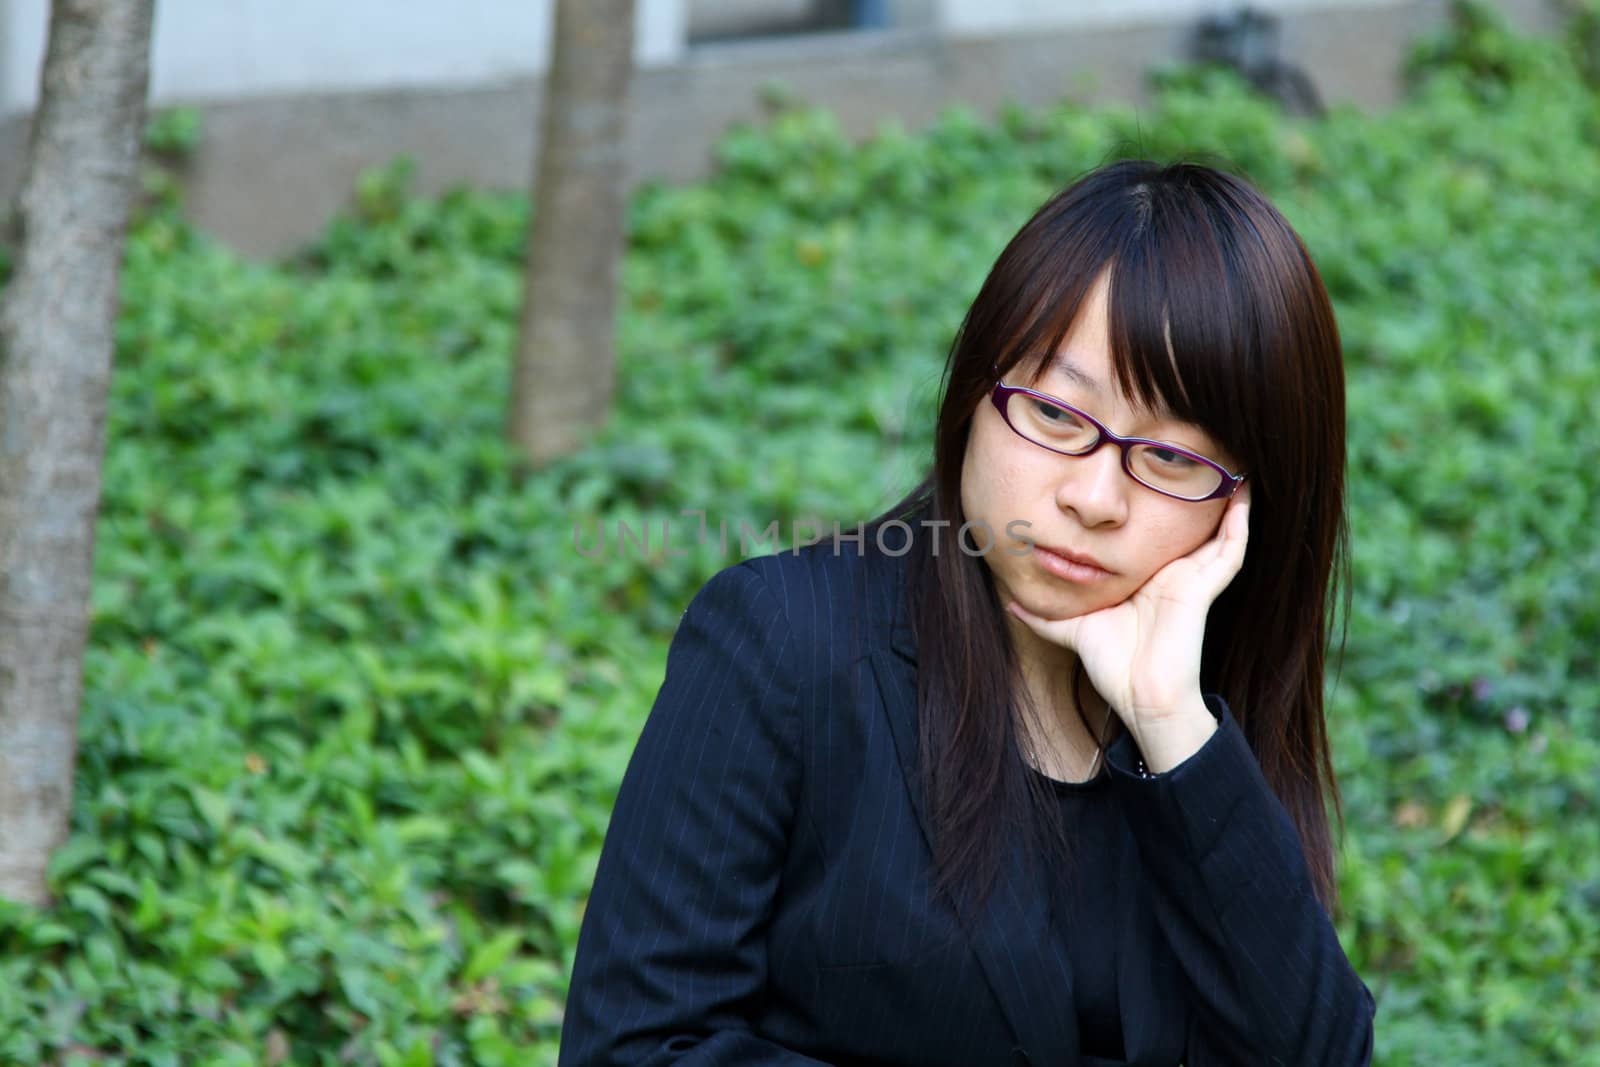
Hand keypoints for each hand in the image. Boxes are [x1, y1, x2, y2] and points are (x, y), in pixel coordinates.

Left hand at [1007, 486, 1250, 740]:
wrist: (1140, 697)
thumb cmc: (1114, 667)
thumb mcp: (1073, 630)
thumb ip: (1045, 617)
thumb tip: (1011, 604)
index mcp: (1149, 580)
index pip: (1156, 535)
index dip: (1157, 506)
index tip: (1148, 472)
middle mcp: (1173, 573)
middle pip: (1190, 526)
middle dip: (1196, 493)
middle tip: (1195, 454)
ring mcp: (1193, 578)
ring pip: (1219, 530)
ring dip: (1228, 499)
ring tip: (1230, 464)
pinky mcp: (1205, 586)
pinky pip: (1231, 547)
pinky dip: (1240, 519)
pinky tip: (1244, 491)